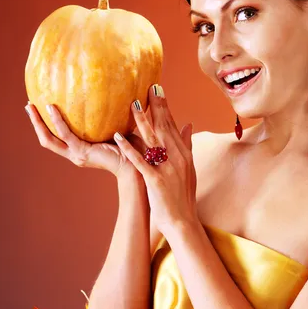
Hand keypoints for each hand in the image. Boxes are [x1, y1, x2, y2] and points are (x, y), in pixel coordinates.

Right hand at [25, 102, 145, 179]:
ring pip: (50, 139)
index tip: (39, 108)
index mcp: (81, 150)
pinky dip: (57, 122)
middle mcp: (76, 154)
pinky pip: (65, 135)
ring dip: (40, 122)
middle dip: (36, 123)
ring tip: (33, 105)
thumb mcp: (116, 128)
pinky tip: (51, 108)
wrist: (138, 165)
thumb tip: (109, 93)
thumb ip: (108, 117)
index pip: (57, 138)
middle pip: (46, 140)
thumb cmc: (132, 147)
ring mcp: (77, 155)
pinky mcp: (82, 153)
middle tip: (28, 105)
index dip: (46, 125)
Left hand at [112, 85, 196, 234]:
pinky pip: (141, 161)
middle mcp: (177, 158)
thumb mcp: (189, 169)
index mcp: (184, 154)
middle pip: (165, 128)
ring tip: (132, 105)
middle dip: (156, 107)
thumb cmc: (183, 196)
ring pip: (153, 140)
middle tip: (148, 87)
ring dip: (142, 122)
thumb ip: (187, 145)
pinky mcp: (156, 181)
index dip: (165, 107)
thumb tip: (189, 124)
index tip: (157, 90)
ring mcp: (167, 169)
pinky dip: (129, 147)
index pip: (173, 125)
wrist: (183, 221)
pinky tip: (119, 136)